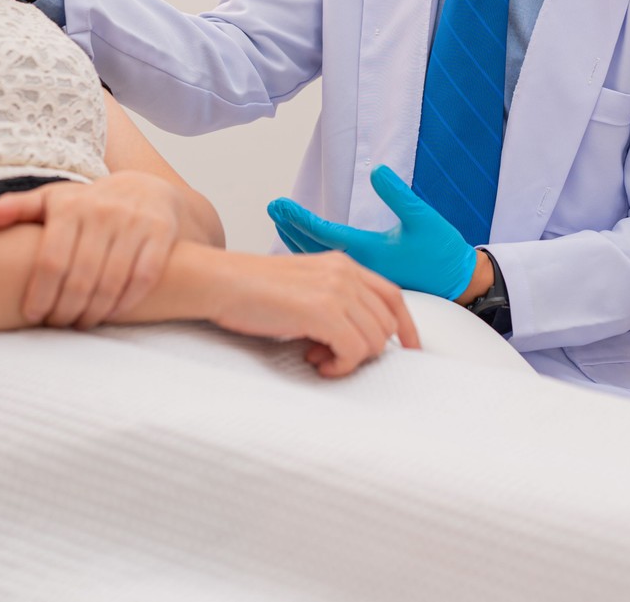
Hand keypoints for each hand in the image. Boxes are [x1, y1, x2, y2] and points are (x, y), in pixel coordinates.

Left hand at [0, 172, 182, 327]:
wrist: (148, 189)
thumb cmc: (89, 203)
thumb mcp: (53, 200)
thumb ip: (16, 209)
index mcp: (70, 205)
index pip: (51, 261)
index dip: (40, 295)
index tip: (33, 316)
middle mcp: (103, 211)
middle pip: (80, 277)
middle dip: (65, 310)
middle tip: (57, 324)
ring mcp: (135, 222)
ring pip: (111, 281)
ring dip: (94, 312)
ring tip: (80, 323)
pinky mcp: (161, 233)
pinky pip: (142, 278)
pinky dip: (125, 302)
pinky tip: (111, 314)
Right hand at [208, 252, 420, 376]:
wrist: (219, 282)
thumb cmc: (252, 291)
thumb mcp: (303, 288)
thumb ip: (333, 304)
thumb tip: (353, 340)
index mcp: (343, 264)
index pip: (392, 296)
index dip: (406, 326)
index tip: (410, 349)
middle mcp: (346, 272)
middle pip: (387, 323)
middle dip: (367, 349)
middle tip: (329, 356)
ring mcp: (336, 290)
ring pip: (375, 340)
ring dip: (350, 359)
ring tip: (317, 358)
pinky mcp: (323, 310)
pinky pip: (355, 351)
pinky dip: (341, 366)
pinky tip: (316, 362)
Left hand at [267, 165, 477, 300]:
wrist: (459, 283)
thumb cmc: (443, 252)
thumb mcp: (424, 217)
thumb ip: (399, 194)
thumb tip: (376, 171)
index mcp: (370, 252)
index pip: (324, 234)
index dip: (299, 219)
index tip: (280, 205)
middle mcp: (360, 266)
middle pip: (314, 248)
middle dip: (291, 226)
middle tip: (273, 208)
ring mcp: (362, 276)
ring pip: (319, 259)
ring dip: (298, 239)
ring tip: (282, 223)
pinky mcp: (366, 279)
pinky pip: (328, 267)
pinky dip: (312, 253)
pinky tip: (306, 245)